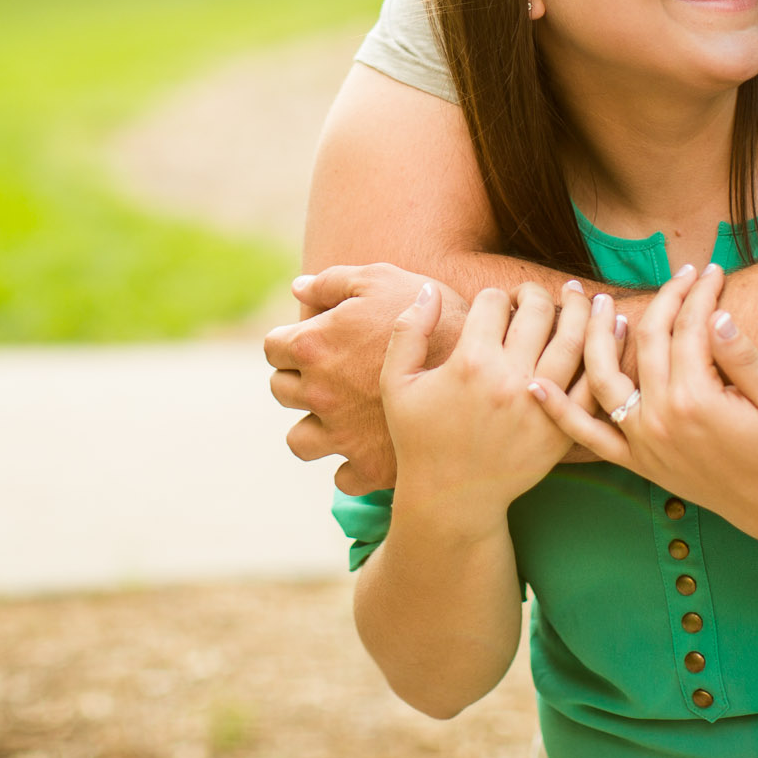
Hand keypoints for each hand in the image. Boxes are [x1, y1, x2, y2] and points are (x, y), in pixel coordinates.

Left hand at [265, 263, 465, 493]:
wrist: (484, 363)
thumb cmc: (432, 312)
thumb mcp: (382, 280)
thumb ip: (333, 282)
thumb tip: (299, 289)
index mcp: (315, 346)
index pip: (273, 347)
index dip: (292, 340)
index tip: (316, 339)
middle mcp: (319, 393)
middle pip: (281, 390)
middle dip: (299, 379)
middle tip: (331, 373)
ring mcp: (342, 434)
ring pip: (300, 440)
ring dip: (313, 427)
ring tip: (340, 416)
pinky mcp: (370, 467)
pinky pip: (342, 478)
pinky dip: (349, 466)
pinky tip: (367, 448)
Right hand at [383, 280, 588, 514]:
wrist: (451, 497)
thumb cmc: (420, 437)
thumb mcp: (397, 382)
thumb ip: (408, 330)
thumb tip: (428, 288)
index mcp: (470, 363)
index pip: (492, 301)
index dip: (492, 296)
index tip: (491, 306)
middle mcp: (509, 380)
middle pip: (537, 311)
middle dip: (533, 292)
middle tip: (530, 297)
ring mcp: (540, 405)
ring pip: (573, 338)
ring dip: (579, 308)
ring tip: (577, 295)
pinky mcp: (561, 428)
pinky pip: (591, 383)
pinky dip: (606, 349)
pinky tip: (611, 326)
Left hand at [530, 263, 757, 541]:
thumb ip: (744, 356)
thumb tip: (716, 315)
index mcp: (697, 397)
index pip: (689, 326)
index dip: (700, 293)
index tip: (712, 271)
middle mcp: (660, 416)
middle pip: (647, 340)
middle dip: (663, 299)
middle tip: (679, 275)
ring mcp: (642, 439)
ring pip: (603, 377)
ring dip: (595, 335)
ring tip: (598, 303)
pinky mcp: (635, 460)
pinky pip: (587, 436)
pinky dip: (559, 411)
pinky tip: (535, 384)